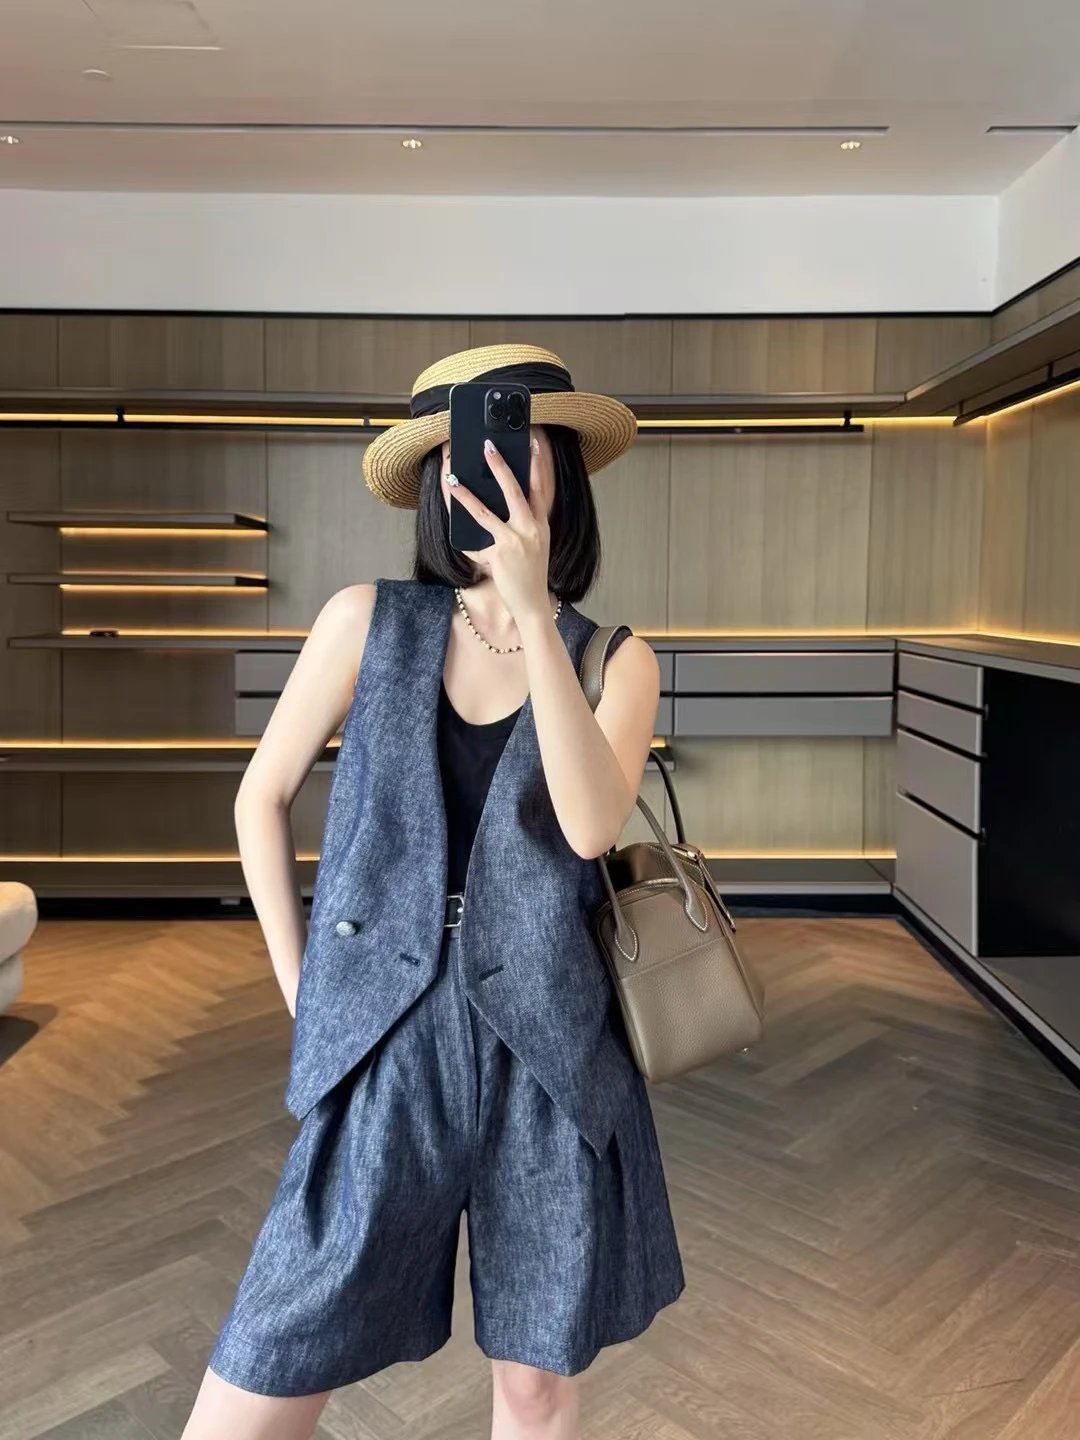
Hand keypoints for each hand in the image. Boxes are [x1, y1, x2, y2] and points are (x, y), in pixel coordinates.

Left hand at [443, 430, 554, 625]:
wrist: (532, 603)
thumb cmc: (529, 574)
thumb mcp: (532, 546)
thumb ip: (517, 526)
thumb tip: (489, 504)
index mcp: (541, 525)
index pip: (540, 488)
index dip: (537, 465)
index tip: (533, 445)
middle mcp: (531, 529)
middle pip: (515, 490)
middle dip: (500, 467)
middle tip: (488, 446)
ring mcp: (515, 541)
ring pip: (486, 512)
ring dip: (466, 493)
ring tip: (453, 478)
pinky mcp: (500, 554)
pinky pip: (475, 541)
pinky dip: (462, 534)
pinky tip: (452, 521)